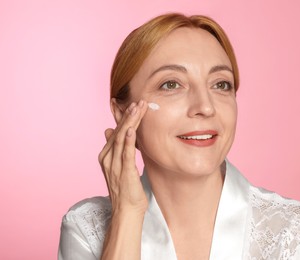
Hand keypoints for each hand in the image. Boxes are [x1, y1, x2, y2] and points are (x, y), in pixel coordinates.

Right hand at [98, 100, 147, 214]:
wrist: (126, 211)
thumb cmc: (125, 189)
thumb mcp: (119, 166)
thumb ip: (116, 149)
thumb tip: (109, 131)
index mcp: (106, 156)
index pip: (116, 132)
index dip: (125, 118)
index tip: (135, 105)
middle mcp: (107, 158)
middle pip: (118, 132)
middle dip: (129, 115)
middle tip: (139, 101)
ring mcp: (114, 165)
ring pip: (121, 138)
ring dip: (130, 122)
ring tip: (138, 108)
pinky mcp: (124, 172)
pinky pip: (125, 154)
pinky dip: (128, 140)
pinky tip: (131, 129)